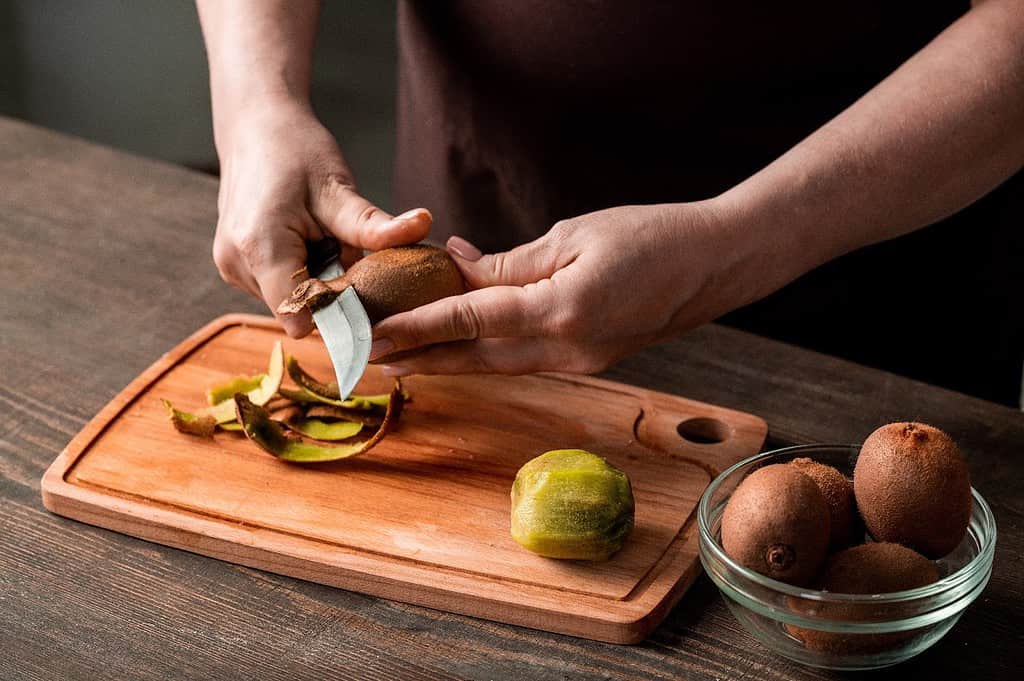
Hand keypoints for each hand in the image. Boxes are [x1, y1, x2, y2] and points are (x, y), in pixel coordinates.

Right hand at [211, 99, 430, 335]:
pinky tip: (308, 241)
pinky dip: (301, 273)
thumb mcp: (339, 189)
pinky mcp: (234, 266)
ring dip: (317, 282)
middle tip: (346, 250)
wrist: (256, 127)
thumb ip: (374, 225)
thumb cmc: (295, 151)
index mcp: (260, 247)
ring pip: (290, 302)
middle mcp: (237, 265)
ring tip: (322, 239)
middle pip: (299, 310)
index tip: (367, 293)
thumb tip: (423, 225)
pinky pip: (279, 288)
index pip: (302, 316)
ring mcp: (230, 267)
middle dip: (332, 292)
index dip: (338, 313)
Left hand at [369, 201, 778, 374]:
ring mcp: (581, 361)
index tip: (376, 334)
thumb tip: (458, 266)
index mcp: (561, 310)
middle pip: (477, 358)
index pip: (471, 320)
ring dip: (450, 362)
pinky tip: (462, 348)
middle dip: (422, 359)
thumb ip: (510, 262)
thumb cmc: (651, 236)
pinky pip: (526, 359)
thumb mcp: (573, 236)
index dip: (418, 325)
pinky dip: (488, 354)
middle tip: (372, 362)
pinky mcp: (591, 359)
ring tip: (406, 361)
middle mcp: (568, 348)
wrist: (716, 264)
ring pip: (499, 365)